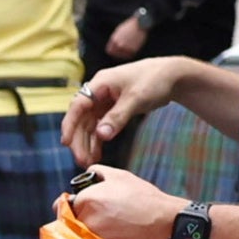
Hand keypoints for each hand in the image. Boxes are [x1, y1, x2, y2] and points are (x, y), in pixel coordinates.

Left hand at [61, 164, 192, 238]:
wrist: (169, 225)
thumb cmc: (146, 199)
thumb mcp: (121, 176)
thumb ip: (98, 172)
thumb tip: (86, 175)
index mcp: (86, 202)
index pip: (63, 209)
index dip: (72, 209)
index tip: (84, 210)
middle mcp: (86, 224)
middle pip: (72, 227)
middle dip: (82, 224)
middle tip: (104, 222)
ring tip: (112, 234)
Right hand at [65, 52, 202, 161]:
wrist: (172, 76)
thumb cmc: (154, 80)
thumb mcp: (136, 99)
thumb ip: (117, 117)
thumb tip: (101, 135)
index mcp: (100, 83)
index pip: (78, 105)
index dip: (70, 124)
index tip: (66, 143)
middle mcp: (98, 92)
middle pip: (81, 118)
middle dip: (79, 140)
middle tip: (81, 160)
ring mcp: (105, 101)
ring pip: (89, 125)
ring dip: (87, 143)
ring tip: (88, 162)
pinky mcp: (113, 108)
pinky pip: (100, 126)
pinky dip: (98, 140)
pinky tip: (97, 154)